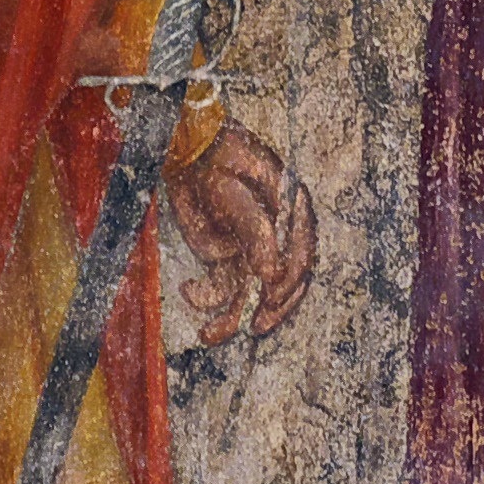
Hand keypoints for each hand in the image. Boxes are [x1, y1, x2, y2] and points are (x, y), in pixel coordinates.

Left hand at [164, 118, 315, 345]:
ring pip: (250, 292)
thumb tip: (271, 273)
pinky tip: (190, 290)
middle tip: (251, 327)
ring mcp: (250, 248)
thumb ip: (253, 229)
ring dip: (232, 316)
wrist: (182, 150)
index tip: (269, 300)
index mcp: (291, 212)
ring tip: (210, 334)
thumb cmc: (213, 160)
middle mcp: (276, 235)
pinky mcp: (225, 257)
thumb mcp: (231, 190)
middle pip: (282, 282)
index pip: (301, 256)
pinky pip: (222, 288)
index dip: (289, 282)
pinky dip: (207, 297)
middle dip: (267, 309)